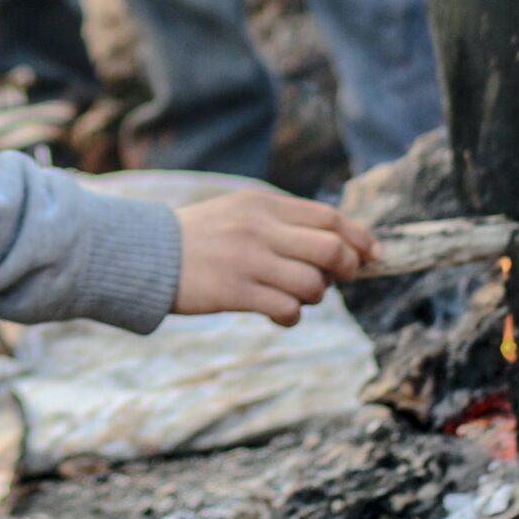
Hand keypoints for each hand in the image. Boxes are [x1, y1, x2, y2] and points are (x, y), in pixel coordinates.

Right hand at [172, 189, 378, 326]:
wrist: (144, 255)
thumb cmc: (197, 237)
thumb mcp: (238, 213)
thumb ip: (281, 223)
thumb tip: (336, 246)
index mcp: (262, 203)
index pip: (329, 217)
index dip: (359, 237)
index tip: (374, 253)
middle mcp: (259, 228)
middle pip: (331, 249)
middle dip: (348, 269)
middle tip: (343, 279)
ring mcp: (249, 260)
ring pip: (313, 284)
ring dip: (314, 296)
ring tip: (296, 296)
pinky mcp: (236, 292)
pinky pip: (287, 309)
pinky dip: (291, 315)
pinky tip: (277, 312)